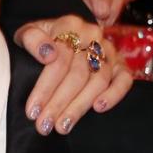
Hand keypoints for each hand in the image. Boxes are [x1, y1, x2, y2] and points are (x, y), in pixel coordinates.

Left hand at [14, 15, 132, 134]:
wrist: (61, 31)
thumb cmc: (42, 37)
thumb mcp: (28, 31)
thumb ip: (32, 39)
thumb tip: (47, 54)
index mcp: (69, 26)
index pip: (58, 61)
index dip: (44, 88)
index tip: (32, 110)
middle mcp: (92, 36)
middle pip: (77, 75)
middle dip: (59, 103)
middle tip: (44, 125)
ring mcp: (109, 51)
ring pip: (98, 81)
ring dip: (79, 106)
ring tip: (62, 126)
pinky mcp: (121, 64)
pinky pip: (124, 80)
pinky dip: (114, 95)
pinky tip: (98, 109)